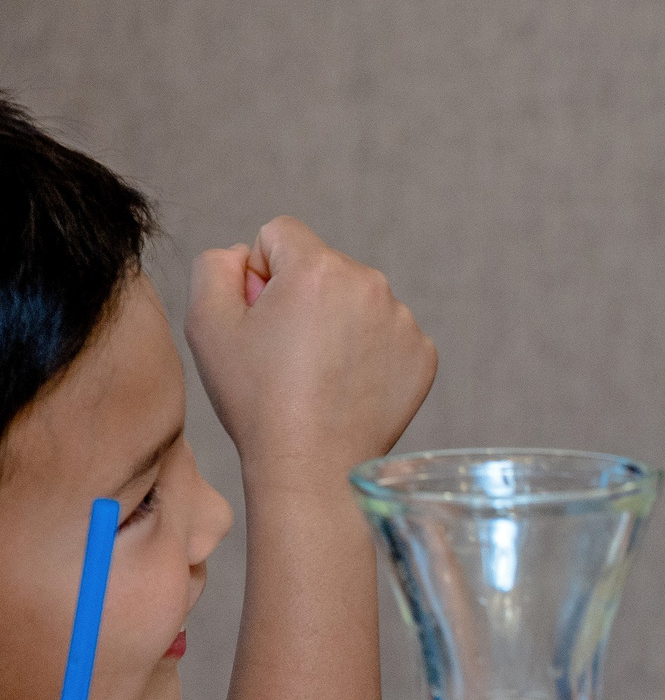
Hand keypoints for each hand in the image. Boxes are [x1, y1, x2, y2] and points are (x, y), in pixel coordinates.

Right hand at [185, 218, 436, 492]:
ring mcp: (404, 321)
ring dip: (336, 322)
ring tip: (317, 373)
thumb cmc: (256, 398)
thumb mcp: (206, 322)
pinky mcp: (423, 354)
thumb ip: (216, 265)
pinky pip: (385, 334)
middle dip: (301, 295)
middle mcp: (371, 283)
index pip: (280, 234)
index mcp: (318, 268)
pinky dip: (367, 352)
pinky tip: (347, 386)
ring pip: (356, 300)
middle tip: (286, 352)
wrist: (312, 465)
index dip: (260, 273)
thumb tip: (246, 254)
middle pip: (322, 267)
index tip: (261, 316)